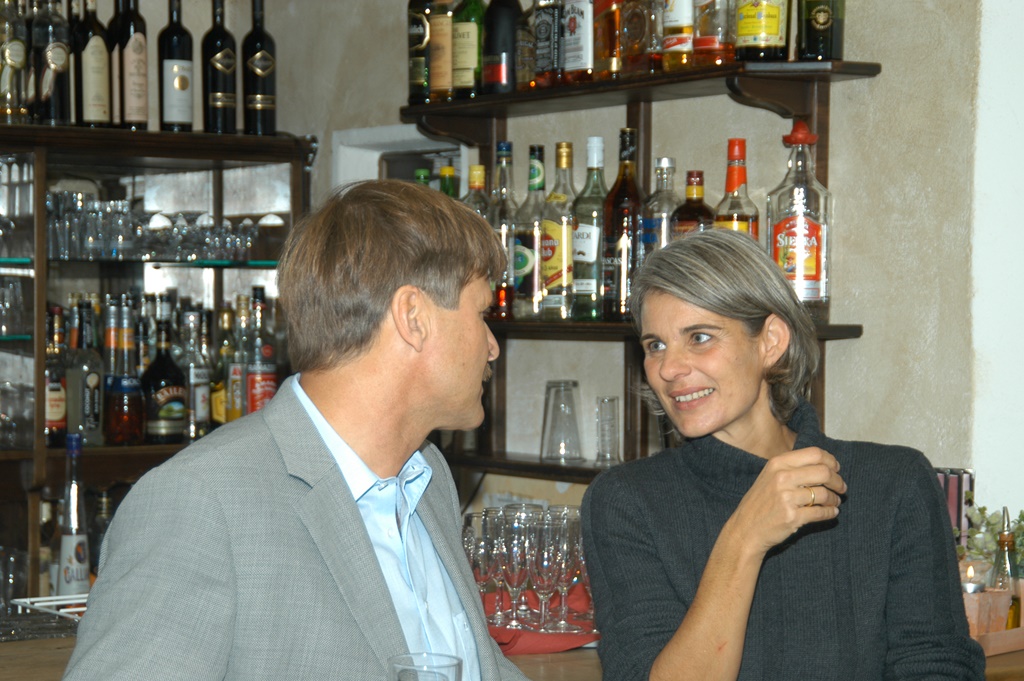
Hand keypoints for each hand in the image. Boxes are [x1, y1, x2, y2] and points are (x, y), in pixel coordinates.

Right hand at [726, 447, 846, 556]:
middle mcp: (782, 477)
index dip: (831, 461)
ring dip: (835, 499)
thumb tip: (826, 465)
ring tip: (835, 502)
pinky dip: (831, 513)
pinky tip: (832, 512)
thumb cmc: (761, 502)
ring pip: (824, 494)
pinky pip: (821, 512)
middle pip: (823, 472)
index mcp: (778, 463)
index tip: (836, 469)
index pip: (814, 454)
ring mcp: (786, 497)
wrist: (745, 529)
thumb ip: (793, 467)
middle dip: (837, 480)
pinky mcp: (792, 516)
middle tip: (841, 487)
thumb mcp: (770, 476)